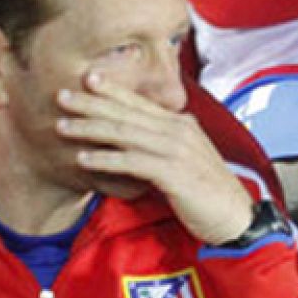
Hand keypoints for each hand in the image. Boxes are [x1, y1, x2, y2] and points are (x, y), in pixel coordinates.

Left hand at [58, 71, 254, 244]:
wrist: (236, 218)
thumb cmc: (210, 194)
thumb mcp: (187, 161)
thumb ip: (164, 147)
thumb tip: (137, 144)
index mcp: (182, 125)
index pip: (140, 102)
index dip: (112, 89)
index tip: (86, 78)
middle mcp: (179, 131)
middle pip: (126, 112)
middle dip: (91, 103)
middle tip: (61, 95)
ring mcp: (177, 150)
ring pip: (125, 132)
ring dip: (90, 128)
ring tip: (62, 126)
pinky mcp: (173, 173)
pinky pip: (132, 161)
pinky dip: (105, 158)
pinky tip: (83, 159)